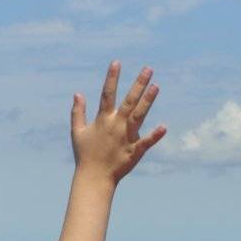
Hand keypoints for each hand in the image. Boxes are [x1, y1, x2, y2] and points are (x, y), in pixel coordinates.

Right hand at [70, 62, 165, 182]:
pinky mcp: (134, 151)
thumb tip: (77, 94)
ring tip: (156, 86)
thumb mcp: (77, 132)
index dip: (111, 78)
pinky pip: (145, 142)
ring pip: (139, 116)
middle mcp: (115, 126)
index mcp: (102, 120)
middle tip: (148, 69)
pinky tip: (164, 127)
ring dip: (147, 101)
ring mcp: (126, 138)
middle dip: (138, 84)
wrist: (93, 178)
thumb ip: (78, 112)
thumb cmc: (85, 154)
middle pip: (128, 101)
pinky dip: (154, 136)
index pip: (107, 94)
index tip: (117, 62)